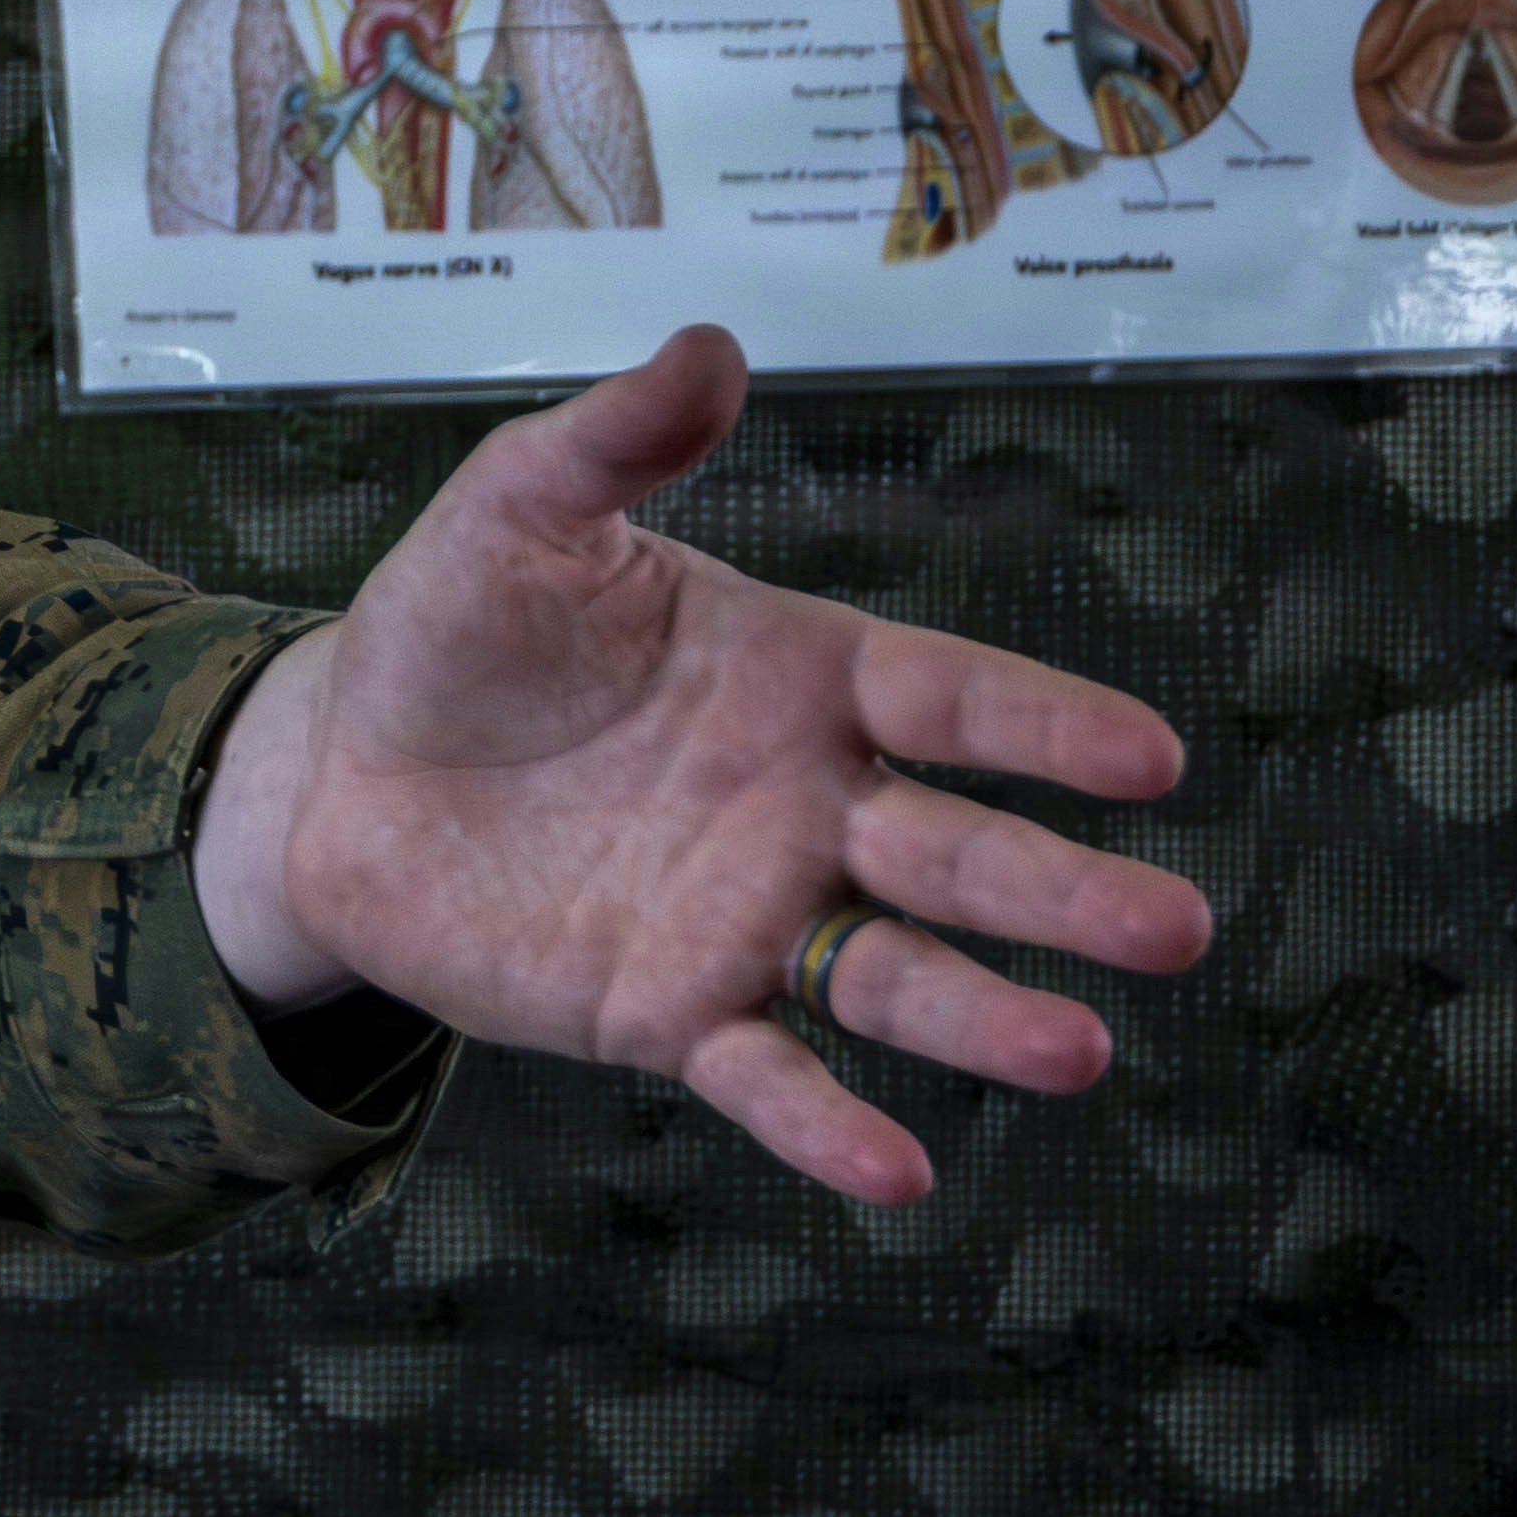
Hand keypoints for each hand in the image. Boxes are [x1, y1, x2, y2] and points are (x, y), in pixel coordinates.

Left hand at [188, 326, 1214, 1203]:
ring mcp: (752, 917)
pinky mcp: (672, 1013)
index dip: (1049, 728)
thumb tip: (707, 345)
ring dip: (988, 1017)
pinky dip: (828, 1124)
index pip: (954, 701)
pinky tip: (899, 1172)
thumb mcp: (520, 514)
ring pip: (896, 978)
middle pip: (961, 854)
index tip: (1150, 759)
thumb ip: (615, 440)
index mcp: (805, 678)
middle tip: (1176, 931)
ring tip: (1077, 1053)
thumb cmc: (457, 628)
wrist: (339, 769)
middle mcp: (810, 806)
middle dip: (1067, 894)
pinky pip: (768, 1074)